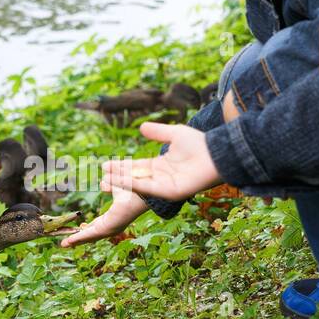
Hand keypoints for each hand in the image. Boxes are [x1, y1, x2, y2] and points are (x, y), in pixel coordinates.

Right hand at [60, 186, 148, 246]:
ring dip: (76, 240)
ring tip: (64, 244)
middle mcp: (113, 224)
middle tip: (66, 243)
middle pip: (93, 235)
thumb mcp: (115, 185)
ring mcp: (112, 228)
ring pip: (90, 236)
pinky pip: (91, 235)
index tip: (78, 229)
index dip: (86, 229)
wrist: (141, 187)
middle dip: (79, 239)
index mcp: (114, 216)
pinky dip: (79, 238)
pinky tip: (69, 241)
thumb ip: (109, 185)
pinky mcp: (109, 228)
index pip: (97, 225)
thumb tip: (103, 184)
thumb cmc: (133, 185)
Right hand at [100, 122, 221, 201]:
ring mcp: (165, 186)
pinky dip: (134, 185)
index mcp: (162, 165)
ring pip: (139, 185)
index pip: (137, 167)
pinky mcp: (170, 192)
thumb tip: (141, 127)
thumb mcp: (175, 133)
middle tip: (101, 176)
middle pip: (135, 178)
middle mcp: (161, 177)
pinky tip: (121, 181)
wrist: (217, 154)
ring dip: (122, 183)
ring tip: (105, 181)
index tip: (105, 165)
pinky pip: (148, 188)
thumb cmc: (200, 144)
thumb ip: (158, 132)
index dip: (121, 166)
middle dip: (118, 178)